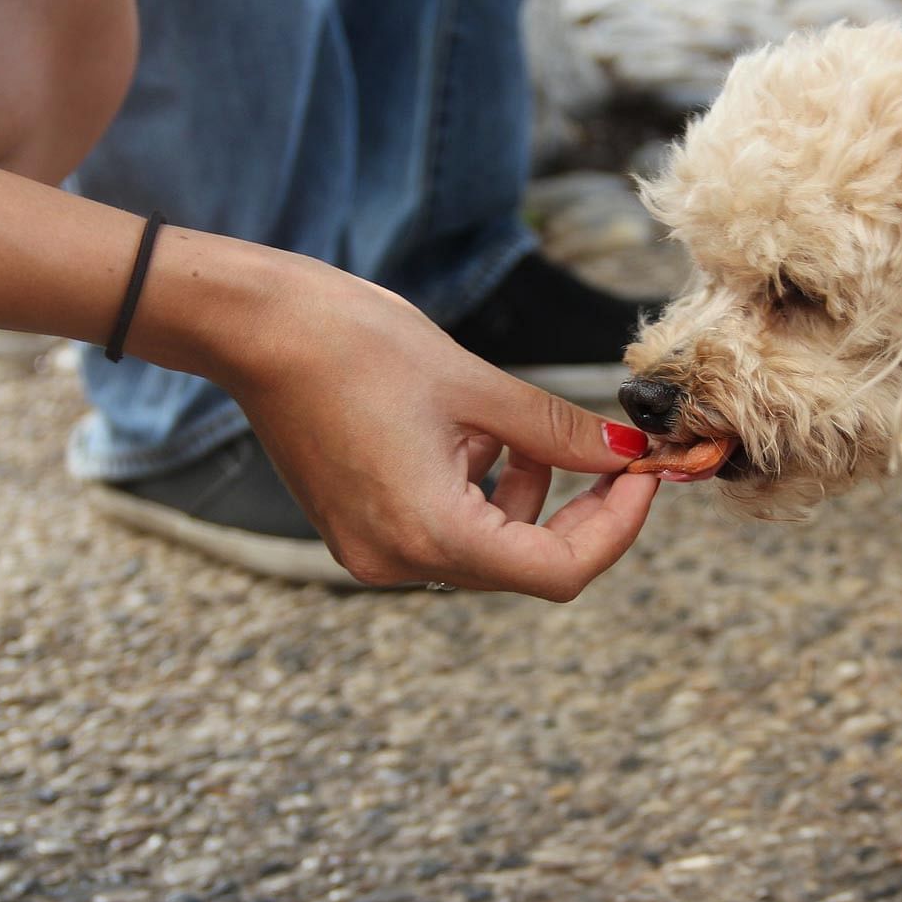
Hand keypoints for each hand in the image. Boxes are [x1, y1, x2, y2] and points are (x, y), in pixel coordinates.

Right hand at [220, 259, 659, 598]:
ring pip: (490, 548)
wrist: (256, 330)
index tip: (644, 476)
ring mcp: (374, 552)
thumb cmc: (356, 344)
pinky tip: (475, 439)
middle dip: (581, 511)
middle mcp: (398, 561)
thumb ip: (560, 432)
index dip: (617, 528)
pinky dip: (483, 493)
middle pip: (526, 564)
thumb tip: (627, 454)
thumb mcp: (477, 388)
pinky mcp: (361, 531)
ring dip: (530, 497)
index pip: (559, 571)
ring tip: (520, 431)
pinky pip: (448, 531)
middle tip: (617, 457)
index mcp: (430, 533)